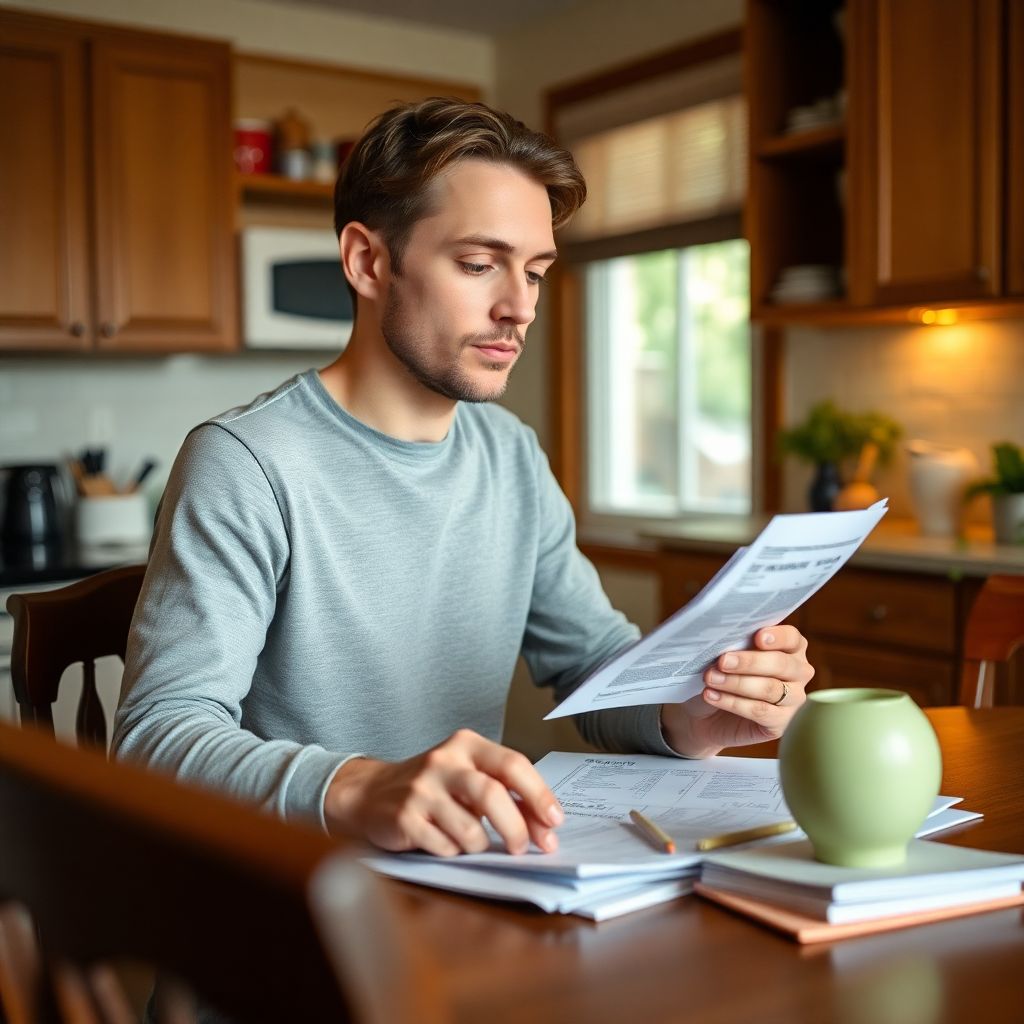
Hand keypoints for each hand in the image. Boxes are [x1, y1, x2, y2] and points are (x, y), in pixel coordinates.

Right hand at [323, 728, 563, 856]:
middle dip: (516, 828)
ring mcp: (422, 789)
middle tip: (524, 848)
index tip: (555, 821)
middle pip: (492, 795)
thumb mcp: (467, 776)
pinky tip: (445, 843)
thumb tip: (546, 825)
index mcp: (466, 744)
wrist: (371, 793)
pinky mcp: (404, 817)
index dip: (538, 794)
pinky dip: (453, 852)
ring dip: (480, 845)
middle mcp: (444, 761)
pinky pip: (444, 846)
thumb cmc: (432, 786)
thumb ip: (504, 793)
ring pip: (470, 828)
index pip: (512, 764)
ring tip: (474, 843)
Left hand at [659, 625, 813, 757]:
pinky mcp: (781, 723)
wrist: (706, 713)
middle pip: (781, 664)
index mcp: (790, 647)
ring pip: (770, 688)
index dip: (778, 637)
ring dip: (737, 683)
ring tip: (710, 678)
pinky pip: (760, 711)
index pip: (792, 638)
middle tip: (723, 661)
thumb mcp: (726, 655)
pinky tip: (712, 696)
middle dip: (749, 662)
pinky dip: (733, 703)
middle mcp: (798, 672)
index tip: (758, 637)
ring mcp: (794, 699)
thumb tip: (728, 639)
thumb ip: (735, 645)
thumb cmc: (721, 674)